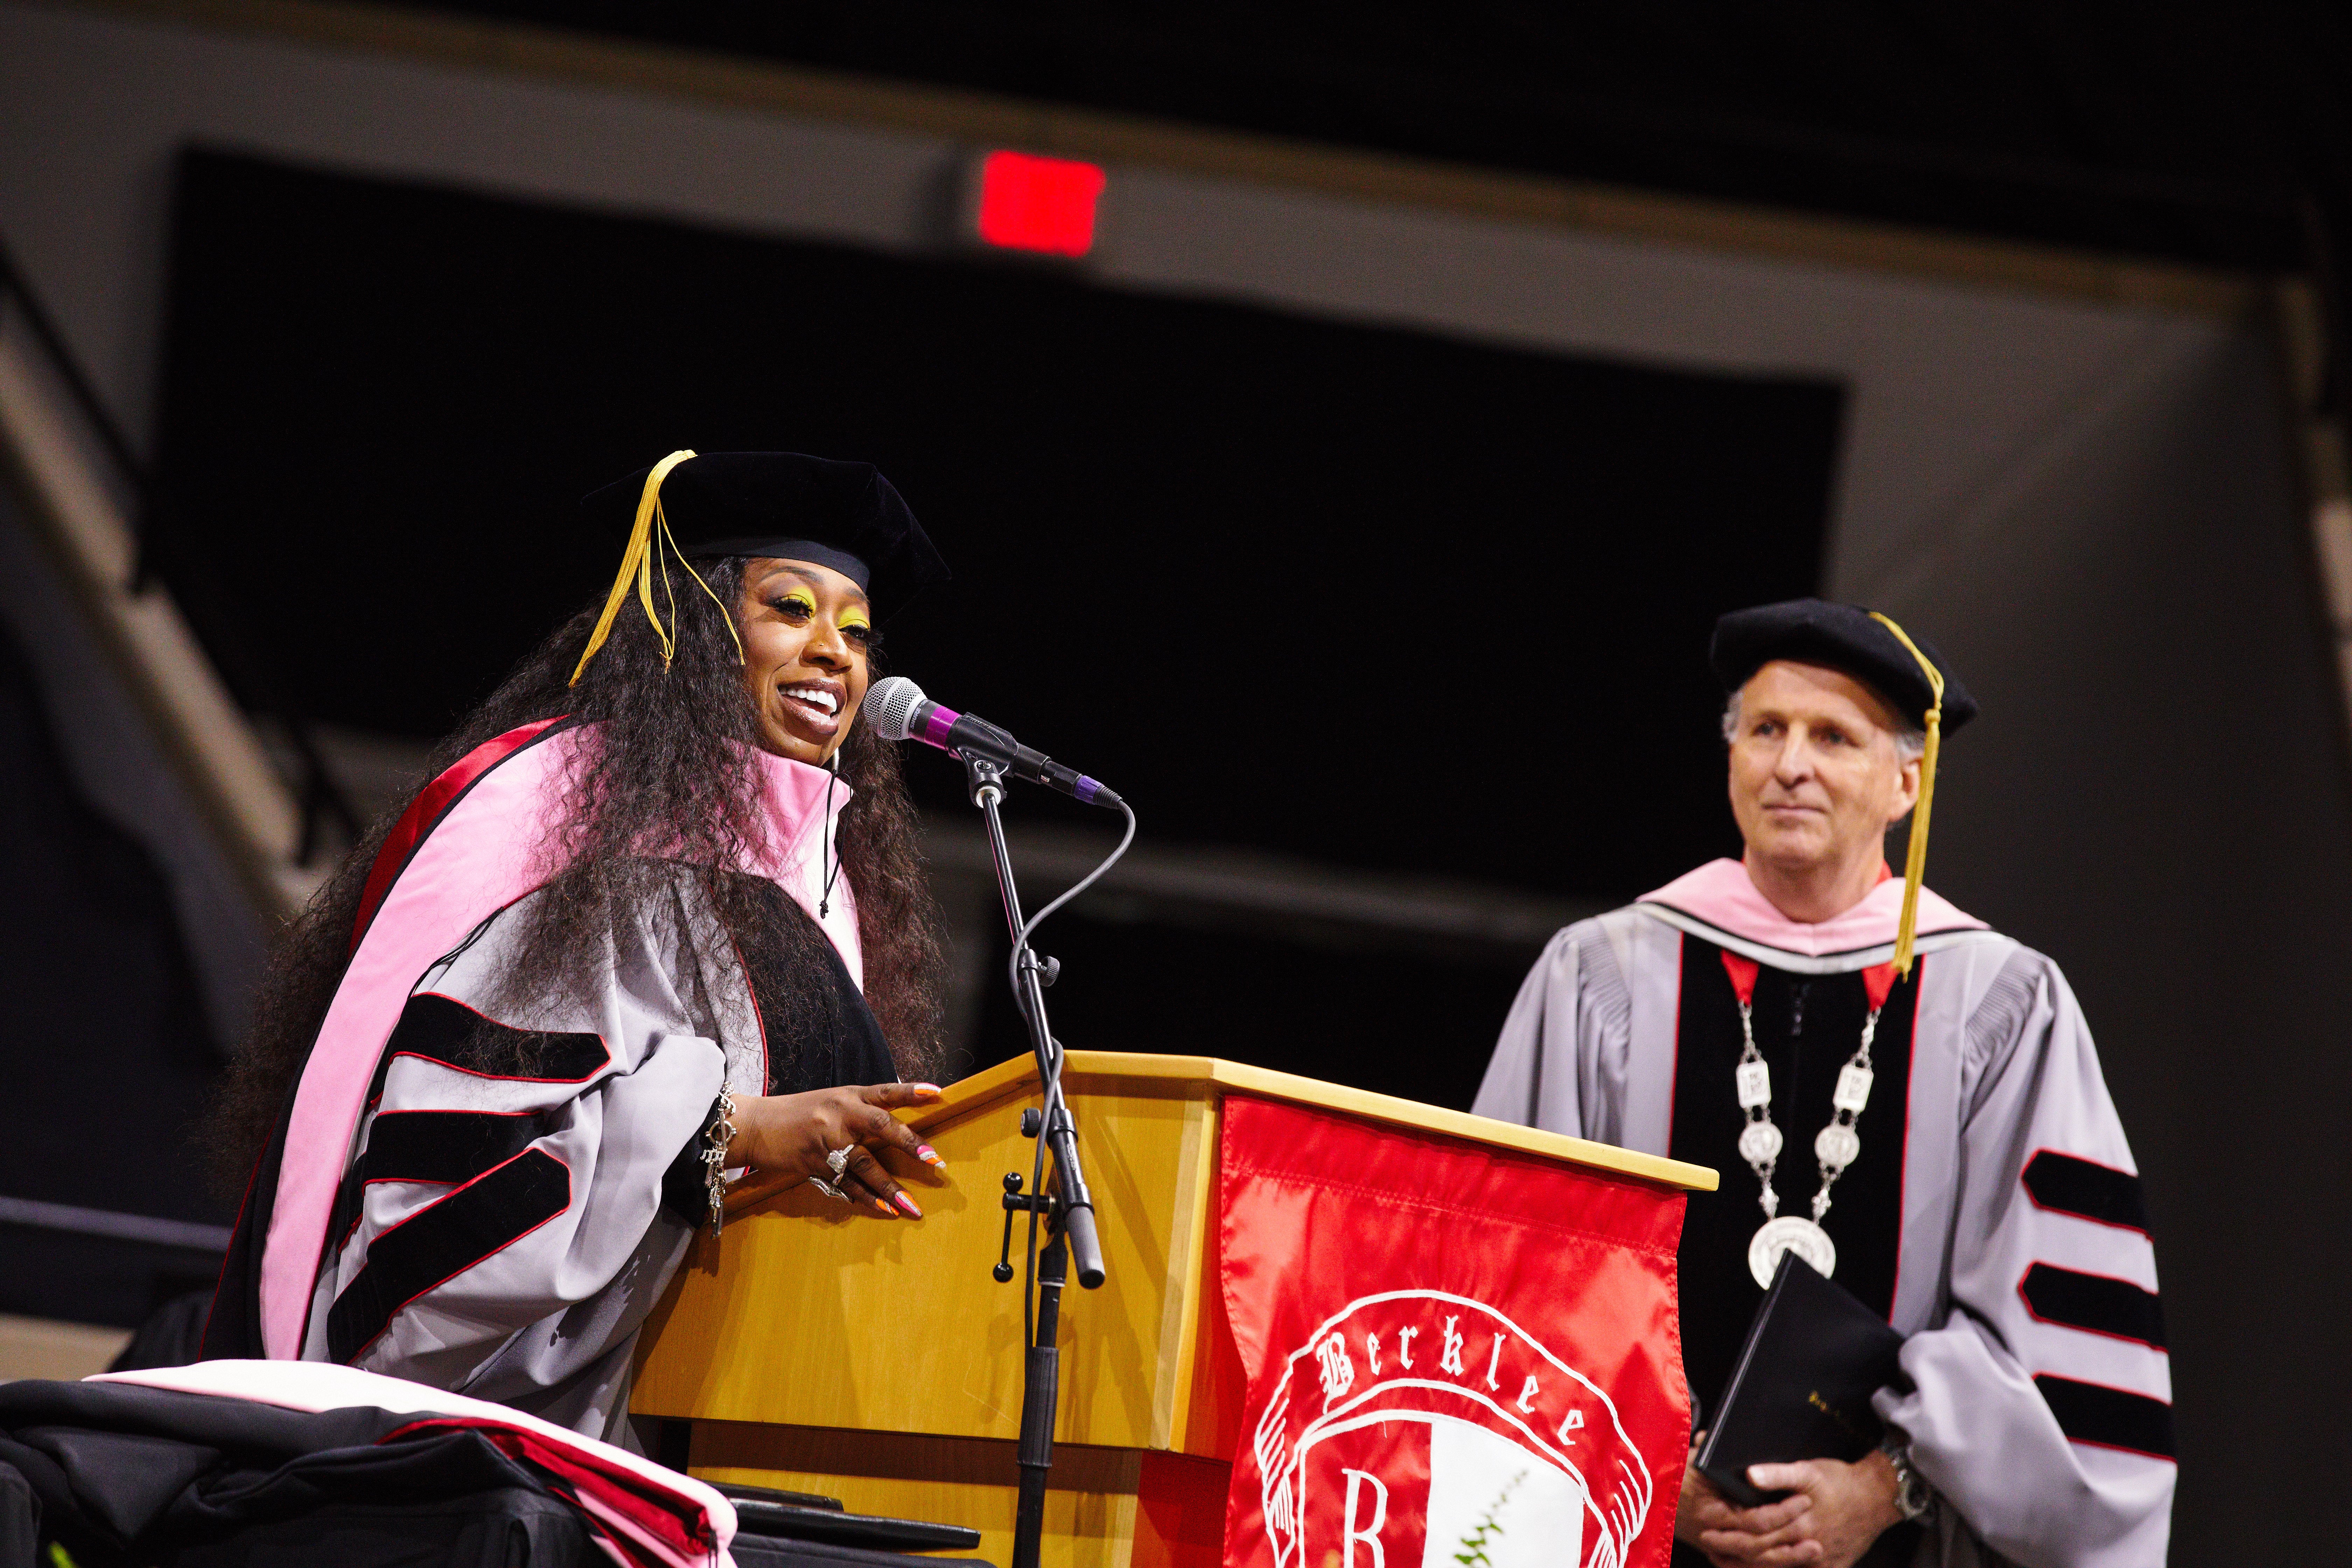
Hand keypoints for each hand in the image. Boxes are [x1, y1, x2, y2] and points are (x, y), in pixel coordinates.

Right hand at [728, 1082, 947, 1219]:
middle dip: (909, 1143)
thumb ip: (862, 1109)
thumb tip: (895, 1126)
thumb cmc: (800, 1113)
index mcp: (848, 1096)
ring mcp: (827, 1140)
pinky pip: (846, 1184)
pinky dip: (866, 1199)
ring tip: (912, 1207)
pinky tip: (885, 1210)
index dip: (911, 1091)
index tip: (937, 1093)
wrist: (755, 1126)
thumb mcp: (832, 1101)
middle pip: (880, 1126)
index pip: (885, 1091)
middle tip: (934, 1161)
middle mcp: (840, 1114)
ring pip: (865, 1165)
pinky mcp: (816, 1164)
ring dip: (890, 1188)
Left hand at [1684, 1448, 1902, 1567]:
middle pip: (1760, 1554)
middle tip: (1707, 1543)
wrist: (1878, 1497)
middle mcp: (1806, 1545)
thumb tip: (1749, 1474)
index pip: (1754, 1531)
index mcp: (1798, 1520)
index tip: (1706, 1524)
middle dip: (1730, 1550)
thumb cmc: (1841, 1481)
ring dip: (1746, 1566)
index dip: (1727, 1530)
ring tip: (1722, 1559)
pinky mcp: (1830, 1566)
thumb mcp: (1809, 1470)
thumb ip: (1778, 1473)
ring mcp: (1818, 1560)